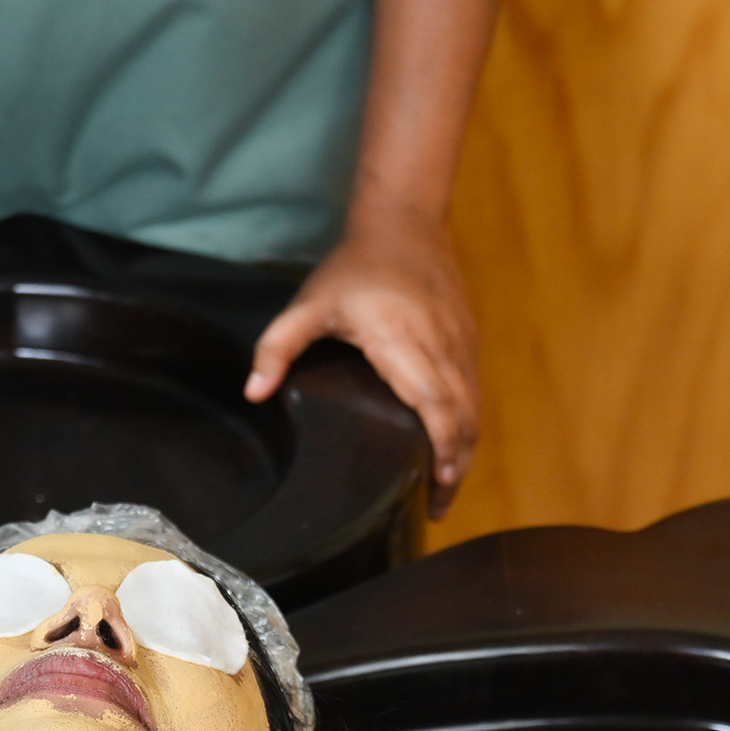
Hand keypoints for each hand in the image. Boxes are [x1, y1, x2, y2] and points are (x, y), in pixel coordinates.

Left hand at [244, 221, 479, 508]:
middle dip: (455, 467)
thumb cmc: (355, 266)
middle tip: (436, 509)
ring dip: (466, 451)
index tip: (436, 485)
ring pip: (476, 407)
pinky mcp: (469, 340)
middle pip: (464, 417)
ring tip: (443, 490)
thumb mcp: (308, 304)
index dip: (442, 448)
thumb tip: (254, 393)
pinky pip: (475, 390)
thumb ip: (277, 347)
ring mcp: (462, 342)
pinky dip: (469, 425)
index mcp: (403, 340)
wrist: (405, 221)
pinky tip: (452, 449)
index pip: (435, 404)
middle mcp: (441, 344)